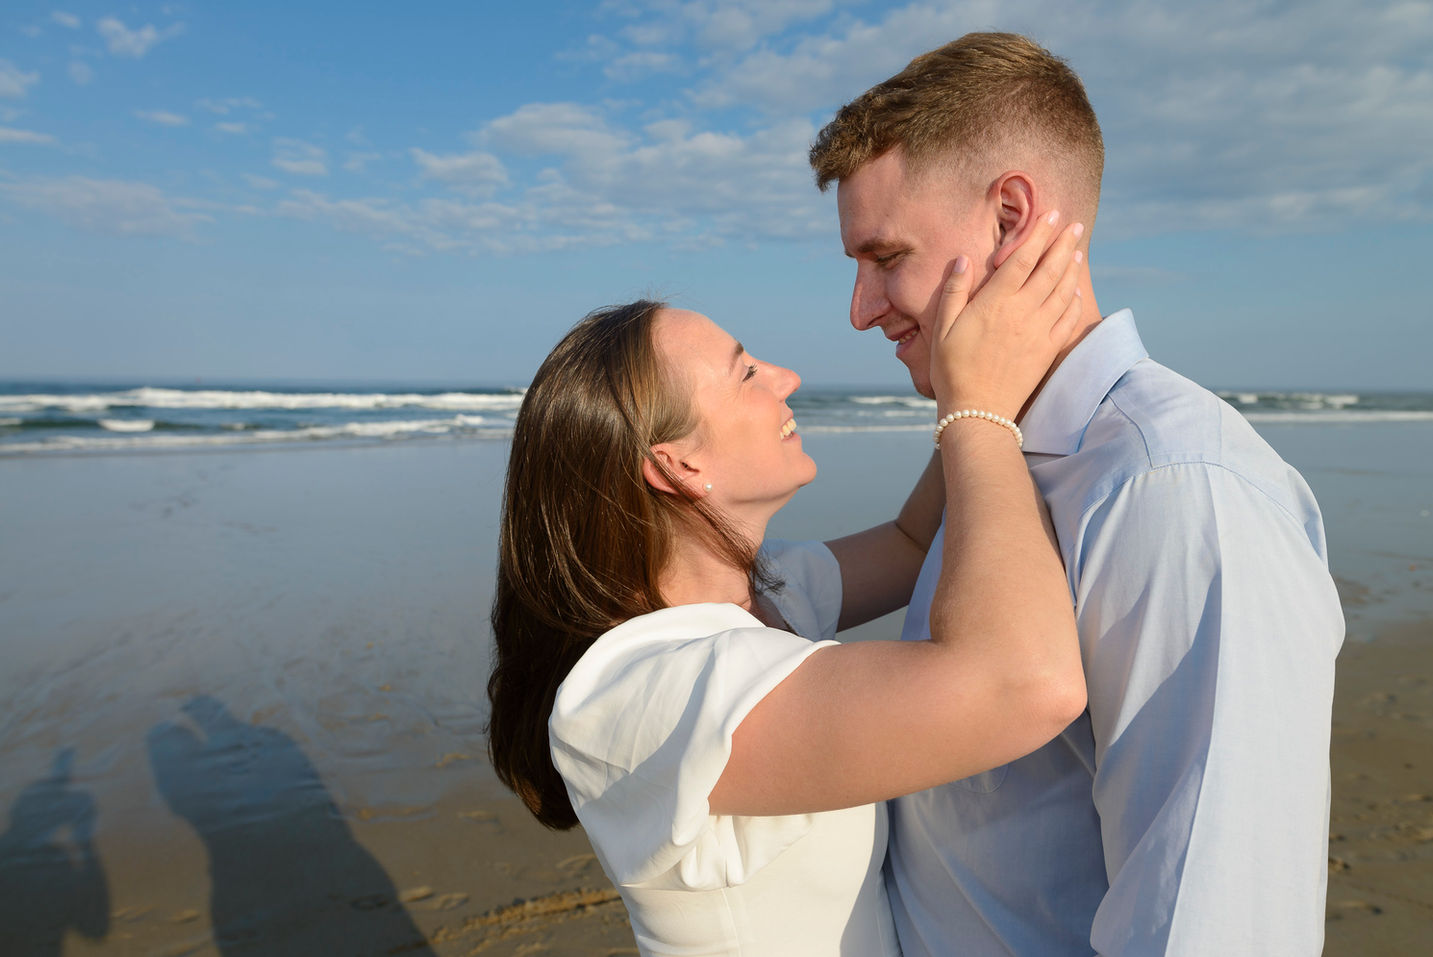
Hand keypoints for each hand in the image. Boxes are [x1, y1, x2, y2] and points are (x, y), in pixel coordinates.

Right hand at [928, 211, 1084, 419]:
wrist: (978, 412)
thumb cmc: (953, 369)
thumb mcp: (942, 328)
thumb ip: (954, 291)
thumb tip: (963, 259)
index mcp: (995, 302)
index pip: (1022, 259)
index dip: (1039, 235)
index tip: (1052, 216)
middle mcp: (1022, 312)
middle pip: (1050, 269)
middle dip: (1064, 244)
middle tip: (1075, 225)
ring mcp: (1039, 330)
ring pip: (1063, 290)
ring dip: (1072, 267)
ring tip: (1077, 251)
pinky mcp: (1047, 350)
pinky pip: (1068, 319)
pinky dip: (1074, 300)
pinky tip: (1076, 291)